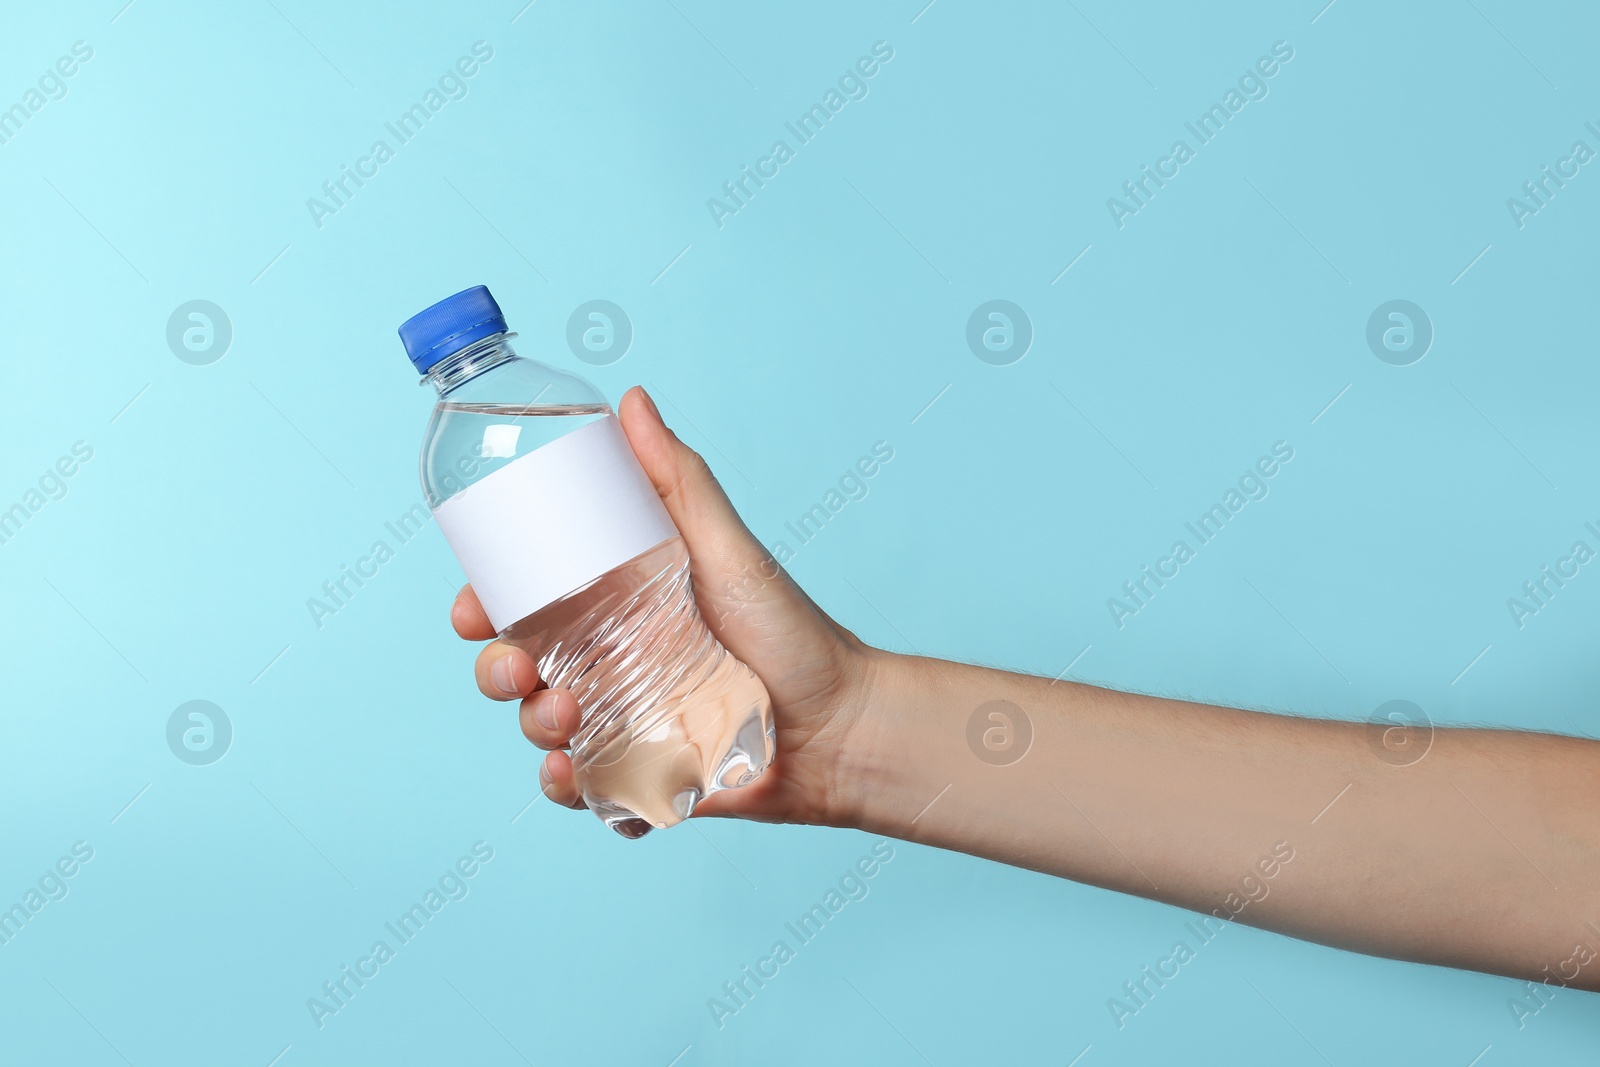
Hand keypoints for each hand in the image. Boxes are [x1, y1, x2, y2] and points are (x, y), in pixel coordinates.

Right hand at [451, 386, 877, 827]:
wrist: (844, 725)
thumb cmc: (792, 630)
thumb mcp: (728, 550)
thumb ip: (679, 482)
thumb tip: (631, 399)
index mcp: (614, 608)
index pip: (525, 604)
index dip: (483, 607)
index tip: (471, 608)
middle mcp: (608, 666)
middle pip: (516, 668)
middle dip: (494, 671)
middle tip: (517, 668)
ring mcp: (621, 725)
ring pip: (540, 730)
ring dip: (532, 726)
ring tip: (567, 717)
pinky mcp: (641, 780)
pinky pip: (583, 790)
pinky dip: (566, 788)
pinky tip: (575, 776)